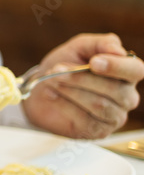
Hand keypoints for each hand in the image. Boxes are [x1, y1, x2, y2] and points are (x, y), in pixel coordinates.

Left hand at [22, 33, 142, 138]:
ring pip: (99, 104)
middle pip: (115, 90)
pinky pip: (86, 119)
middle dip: (81, 78)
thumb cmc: (64, 66)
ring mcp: (115, 116)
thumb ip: (100, 44)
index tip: (93, 62)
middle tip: (56, 69)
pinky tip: (51, 95)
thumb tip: (118, 49)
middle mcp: (127, 96)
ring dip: (71, 90)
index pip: (136, 71)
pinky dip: (64, 105)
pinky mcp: (99, 130)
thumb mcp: (78, 48)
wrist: (40, 89)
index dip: (117, 67)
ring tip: (51, 80)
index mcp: (127, 73)